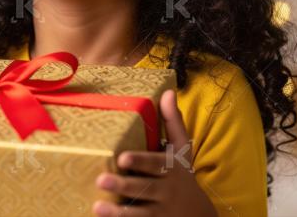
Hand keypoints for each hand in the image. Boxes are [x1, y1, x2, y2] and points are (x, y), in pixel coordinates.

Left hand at [92, 90, 216, 216]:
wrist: (199, 216)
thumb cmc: (183, 176)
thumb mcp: (182, 150)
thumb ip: (173, 122)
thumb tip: (168, 92)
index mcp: (171, 169)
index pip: (156, 164)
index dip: (141, 161)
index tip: (123, 158)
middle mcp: (167, 191)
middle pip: (145, 189)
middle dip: (124, 185)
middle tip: (101, 179)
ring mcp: (161, 213)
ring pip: (140, 213)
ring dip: (118, 212)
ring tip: (97, 207)